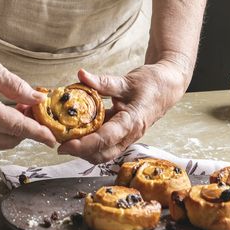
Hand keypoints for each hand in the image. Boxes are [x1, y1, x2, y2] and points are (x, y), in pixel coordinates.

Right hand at [0, 35, 56, 149]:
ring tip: (26, 110)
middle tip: (39, 114)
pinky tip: (13, 111)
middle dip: (27, 132)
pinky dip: (5, 128)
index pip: (15, 126)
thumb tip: (38, 99)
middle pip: (8, 140)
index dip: (36, 133)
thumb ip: (18, 87)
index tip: (51, 138)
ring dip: (16, 132)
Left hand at [57, 62, 186, 163]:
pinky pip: (107, 144)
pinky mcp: (125, 134)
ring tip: (66, 139)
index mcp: (133, 121)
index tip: (66, 144)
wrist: (169, 86)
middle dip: (81, 153)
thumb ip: (104, 82)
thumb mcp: (127, 80)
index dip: (84, 144)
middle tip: (60, 144)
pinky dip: (92, 142)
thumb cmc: (152, 83)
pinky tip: (79, 131)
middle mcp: (131, 134)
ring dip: (85, 150)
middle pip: (103, 154)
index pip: (106, 138)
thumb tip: (81, 75)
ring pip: (104, 152)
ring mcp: (128, 136)